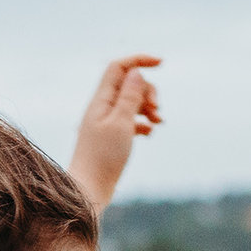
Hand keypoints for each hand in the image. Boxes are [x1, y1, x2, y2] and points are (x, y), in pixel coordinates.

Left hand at [68, 54, 161, 210]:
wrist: (88, 190)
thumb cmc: (102, 158)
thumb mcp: (121, 123)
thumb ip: (129, 96)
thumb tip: (135, 72)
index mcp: (101, 100)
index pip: (119, 67)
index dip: (139, 60)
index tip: (161, 63)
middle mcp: (101, 108)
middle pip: (129, 83)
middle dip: (148, 90)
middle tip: (156, 109)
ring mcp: (106, 123)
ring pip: (131, 102)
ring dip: (148, 107)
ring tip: (158, 122)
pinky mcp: (111, 138)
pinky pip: (130, 121)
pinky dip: (142, 123)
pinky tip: (149, 133)